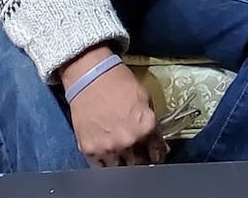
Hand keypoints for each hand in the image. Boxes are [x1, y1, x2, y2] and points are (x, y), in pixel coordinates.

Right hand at [62, 48, 164, 166]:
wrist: (90, 78)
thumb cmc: (118, 83)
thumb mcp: (144, 98)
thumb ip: (149, 120)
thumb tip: (154, 137)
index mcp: (145, 127)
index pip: (157, 151)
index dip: (159, 155)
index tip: (158, 157)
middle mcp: (128, 141)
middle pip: (139, 164)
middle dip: (143, 162)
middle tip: (142, 160)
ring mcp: (107, 148)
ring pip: (120, 169)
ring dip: (124, 165)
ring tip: (126, 161)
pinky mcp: (89, 150)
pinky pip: (100, 167)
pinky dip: (106, 165)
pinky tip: (110, 160)